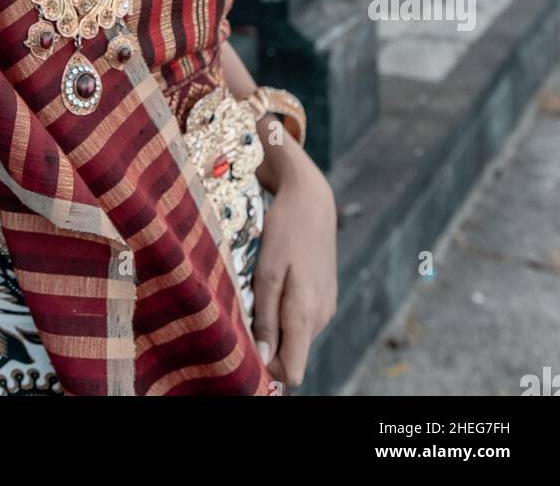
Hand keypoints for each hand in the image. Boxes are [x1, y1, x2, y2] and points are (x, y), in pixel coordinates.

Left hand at [251, 152, 337, 390]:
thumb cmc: (285, 231)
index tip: (247, 352)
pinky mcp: (324, 295)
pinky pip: (300, 317)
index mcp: (306, 314)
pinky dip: (284, 310)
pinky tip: (275, 283)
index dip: (268, 369)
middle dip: (267, 344)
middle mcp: (321, 317)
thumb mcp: (267, 271)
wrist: (312, 198)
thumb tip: (264, 359)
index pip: (293, 371)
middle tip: (245, 312)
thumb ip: (266, 318)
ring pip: (295, 335)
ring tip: (258, 291)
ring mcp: (325, 306)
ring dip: (274, 324)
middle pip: (291, 354)